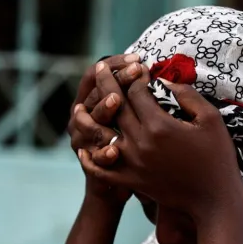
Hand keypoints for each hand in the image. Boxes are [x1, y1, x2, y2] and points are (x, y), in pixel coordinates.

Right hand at [69, 56, 143, 207]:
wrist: (116, 183)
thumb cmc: (130, 142)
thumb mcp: (132, 114)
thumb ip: (140, 96)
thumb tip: (161, 77)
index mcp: (92, 100)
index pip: (96, 74)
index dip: (115, 64)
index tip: (139, 60)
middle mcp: (81, 116)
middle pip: (94, 92)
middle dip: (116, 80)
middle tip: (137, 70)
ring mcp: (83, 140)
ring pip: (86, 121)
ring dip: (102, 109)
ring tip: (116, 100)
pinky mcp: (89, 162)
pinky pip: (92, 157)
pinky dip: (102, 154)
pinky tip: (114, 151)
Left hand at [79, 69, 242, 223]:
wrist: (214, 200)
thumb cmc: (217, 158)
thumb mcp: (210, 120)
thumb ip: (187, 96)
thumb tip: (165, 81)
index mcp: (159, 125)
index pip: (137, 92)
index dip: (135, 75)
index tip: (136, 65)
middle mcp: (141, 143)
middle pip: (116, 106)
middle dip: (107, 83)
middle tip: (100, 67)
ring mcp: (133, 163)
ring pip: (102, 135)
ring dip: (88, 119)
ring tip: (78, 107)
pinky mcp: (131, 181)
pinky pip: (103, 169)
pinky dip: (91, 160)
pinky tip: (84, 149)